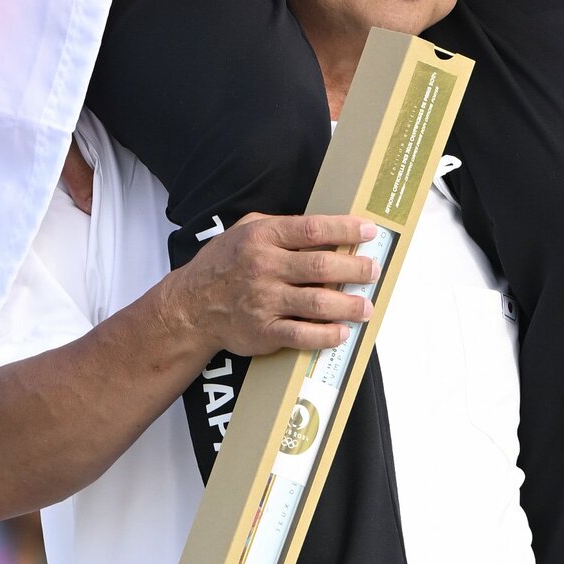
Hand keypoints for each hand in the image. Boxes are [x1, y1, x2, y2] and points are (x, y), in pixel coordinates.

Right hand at [168, 213, 380, 359]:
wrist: (190, 308)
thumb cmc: (223, 265)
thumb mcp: (244, 230)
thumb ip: (280, 227)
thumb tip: (322, 228)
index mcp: (262, 238)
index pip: (313, 230)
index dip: (345, 230)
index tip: (369, 232)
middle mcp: (264, 268)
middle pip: (321, 267)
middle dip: (355, 269)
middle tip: (373, 270)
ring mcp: (264, 302)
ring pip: (318, 304)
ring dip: (349, 305)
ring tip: (367, 306)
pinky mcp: (264, 332)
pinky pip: (302, 336)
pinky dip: (326, 335)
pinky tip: (341, 332)